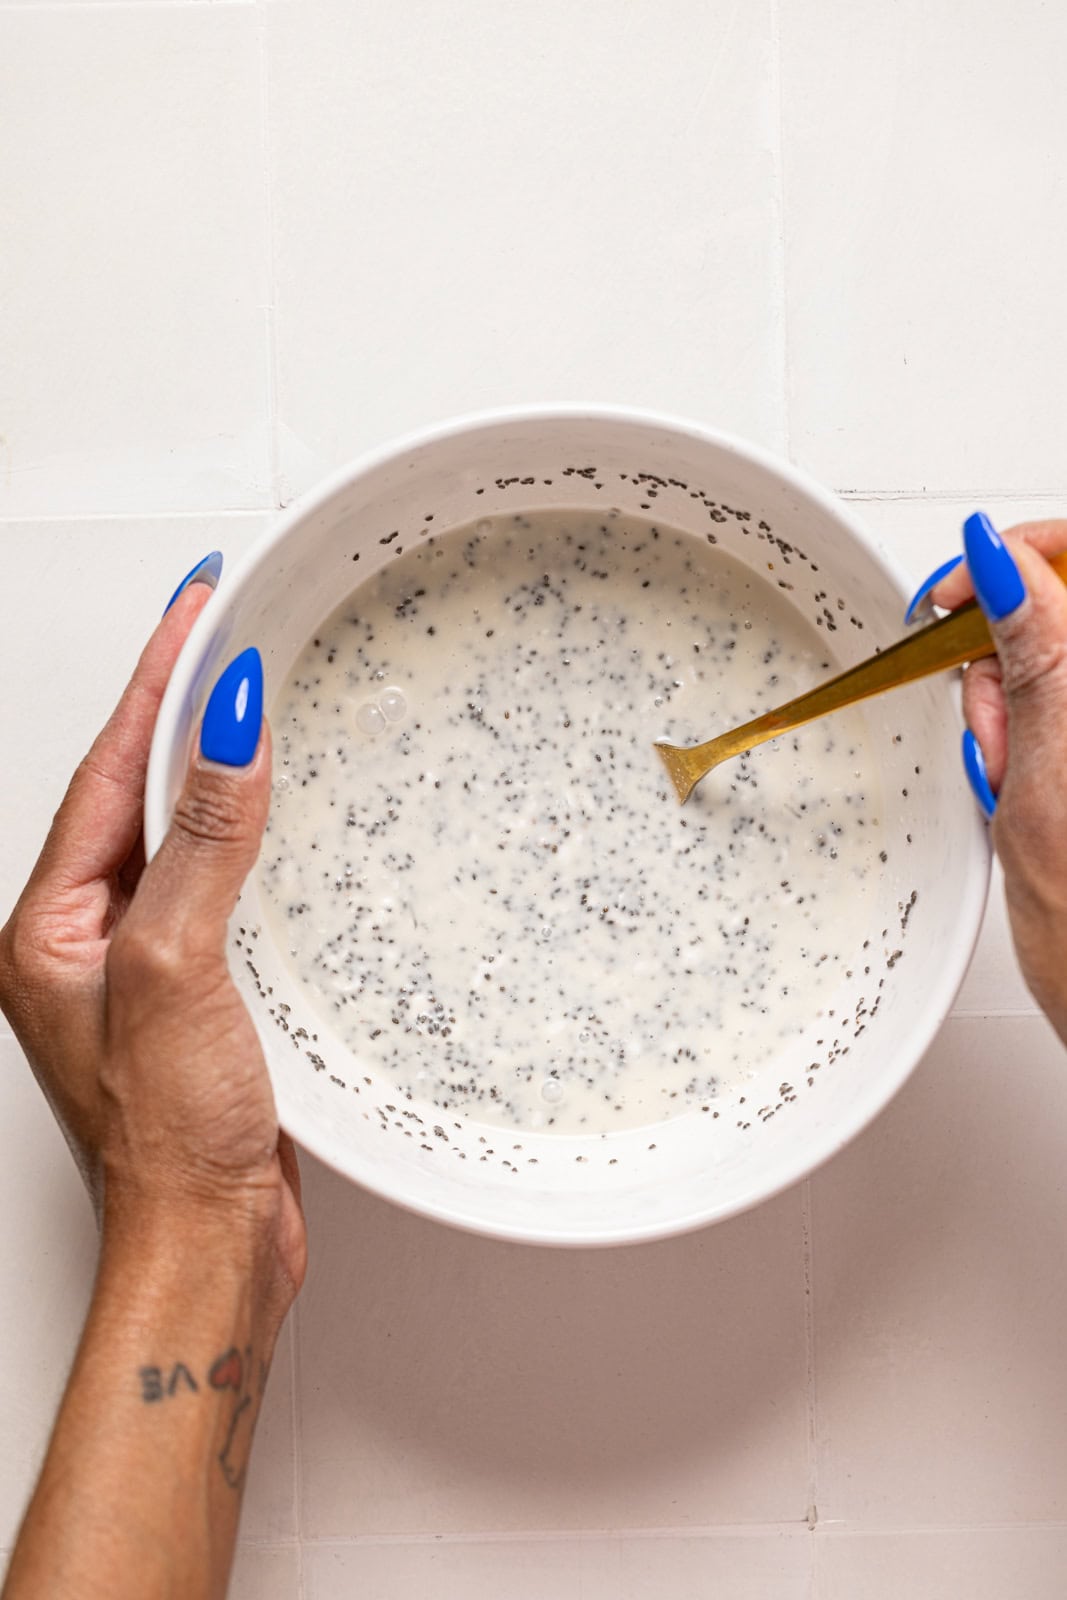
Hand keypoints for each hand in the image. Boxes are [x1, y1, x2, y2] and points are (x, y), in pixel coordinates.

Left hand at [0, 577, 305, 1311]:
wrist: (205, 1250)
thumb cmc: (166, 1142)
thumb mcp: (178, 968)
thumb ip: (201, 844)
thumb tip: (222, 732)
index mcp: (51, 927)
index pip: (108, 770)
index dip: (156, 681)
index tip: (197, 608)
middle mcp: (86, 939)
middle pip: (132, 788)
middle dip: (174, 702)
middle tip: (219, 624)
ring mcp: (141, 964)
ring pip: (174, 832)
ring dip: (207, 761)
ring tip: (240, 692)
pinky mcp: (195, 992)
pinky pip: (213, 883)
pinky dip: (242, 835)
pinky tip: (269, 818)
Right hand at [909, 515, 1066, 1042]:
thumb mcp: (1049, 765)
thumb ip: (1035, 642)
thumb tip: (1000, 553)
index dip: (1015, 555)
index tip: (955, 594)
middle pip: (1062, 606)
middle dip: (1008, 648)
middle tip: (993, 717)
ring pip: (1049, 661)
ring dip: (1012, 702)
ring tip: (1009, 768)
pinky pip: (1046, 706)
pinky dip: (1021, 732)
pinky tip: (1021, 779)